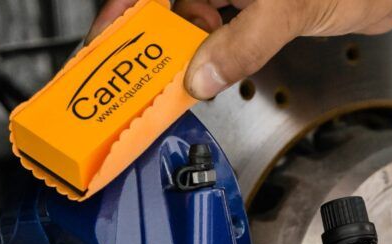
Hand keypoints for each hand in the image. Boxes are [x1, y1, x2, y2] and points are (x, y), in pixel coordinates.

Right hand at [86, 0, 391, 98]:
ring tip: (161, 88)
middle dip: (148, 44)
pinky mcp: (254, 8)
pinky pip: (216, 33)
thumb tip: (201, 76)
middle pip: (165, 7)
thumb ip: (242, 44)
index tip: (102, 49)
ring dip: (177, 56)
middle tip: (130, 83)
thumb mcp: (289, 8)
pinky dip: (206, 56)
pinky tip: (199, 77)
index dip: (121, 17)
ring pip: (189, 22)